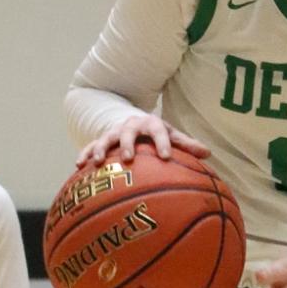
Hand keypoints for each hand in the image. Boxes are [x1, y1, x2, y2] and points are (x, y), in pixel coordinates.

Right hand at [75, 114, 211, 168]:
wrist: (132, 121)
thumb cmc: (155, 133)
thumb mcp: (171, 135)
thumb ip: (186, 145)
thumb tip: (208, 154)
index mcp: (151, 124)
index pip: (159, 131)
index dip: (162, 143)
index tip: (166, 157)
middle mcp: (131, 126)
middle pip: (128, 132)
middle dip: (127, 144)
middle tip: (127, 158)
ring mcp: (114, 132)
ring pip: (105, 138)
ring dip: (101, 149)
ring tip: (98, 162)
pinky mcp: (100, 140)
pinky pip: (90, 146)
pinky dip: (85, 154)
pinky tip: (78, 165)